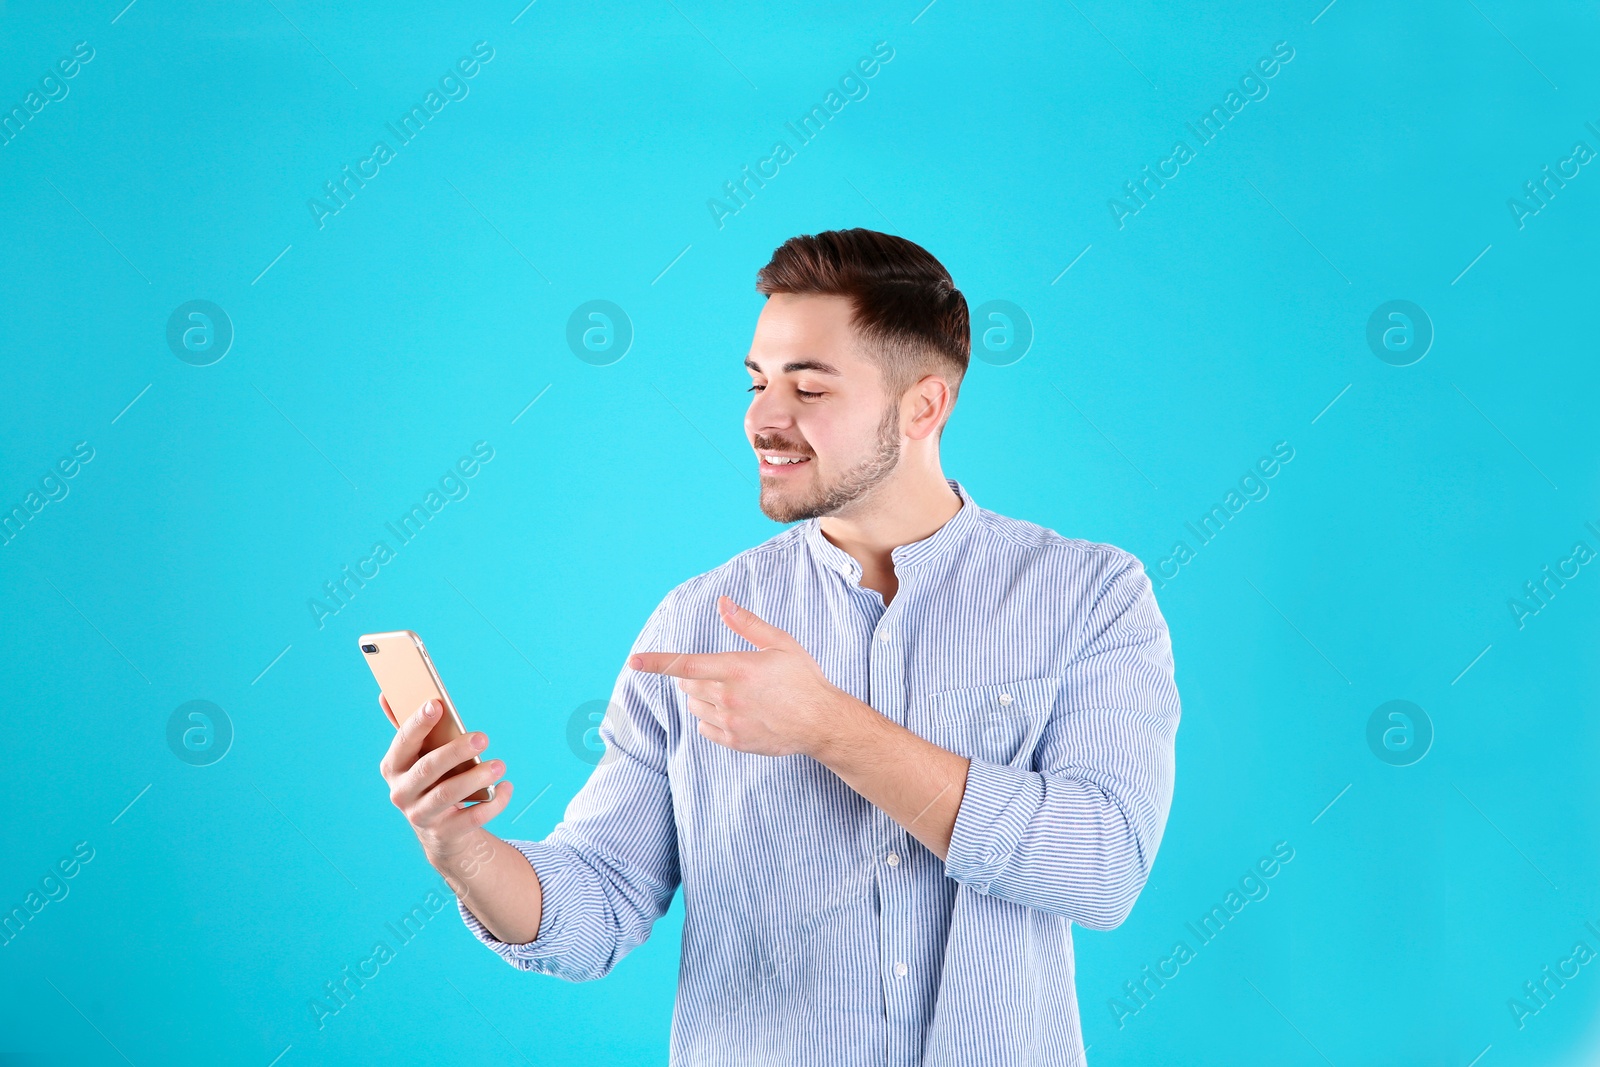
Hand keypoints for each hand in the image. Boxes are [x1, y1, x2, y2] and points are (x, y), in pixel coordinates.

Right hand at [378, 695, 513, 866]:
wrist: (440, 832)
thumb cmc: (431, 781)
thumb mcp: (417, 757)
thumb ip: (409, 728)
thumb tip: (386, 694)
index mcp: (394, 767)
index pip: (403, 742)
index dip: (418, 723)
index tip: (437, 704)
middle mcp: (402, 792)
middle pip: (428, 768)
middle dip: (456, 751)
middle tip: (483, 736)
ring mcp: (421, 816)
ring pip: (448, 794)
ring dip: (476, 777)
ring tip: (499, 764)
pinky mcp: (445, 833)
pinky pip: (471, 818)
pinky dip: (493, 803)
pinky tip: (505, 787)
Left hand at [629, 595, 854, 757]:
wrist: (821, 722)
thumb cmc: (803, 679)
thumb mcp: (780, 643)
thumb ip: (747, 624)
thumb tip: (723, 603)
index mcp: (736, 668)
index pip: (686, 664)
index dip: (656, 662)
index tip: (633, 661)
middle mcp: (728, 696)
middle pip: (688, 685)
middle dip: (694, 676)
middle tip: (723, 673)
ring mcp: (730, 721)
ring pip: (695, 706)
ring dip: (702, 697)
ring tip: (735, 693)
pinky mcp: (734, 740)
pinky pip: (705, 728)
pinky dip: (712, 719)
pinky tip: (737, 713)